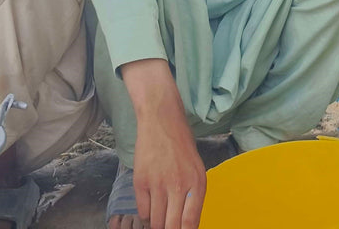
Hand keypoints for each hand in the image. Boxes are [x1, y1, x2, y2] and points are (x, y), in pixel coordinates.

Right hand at [120, 59, 205, 228]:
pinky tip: (150, 203)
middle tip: (168, 224)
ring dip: (157, 222)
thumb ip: (193, 196)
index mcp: (197, 183)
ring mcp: (158, 184)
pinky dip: (146, 212)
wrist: (162, 120)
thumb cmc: (182, 145)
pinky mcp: (141, 181)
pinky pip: (142, 211)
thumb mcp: (196, 169)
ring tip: (160, 214)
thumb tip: (187, 225)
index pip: (190, 224)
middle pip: (171, 226)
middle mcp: (179, 185)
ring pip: (156, 221)